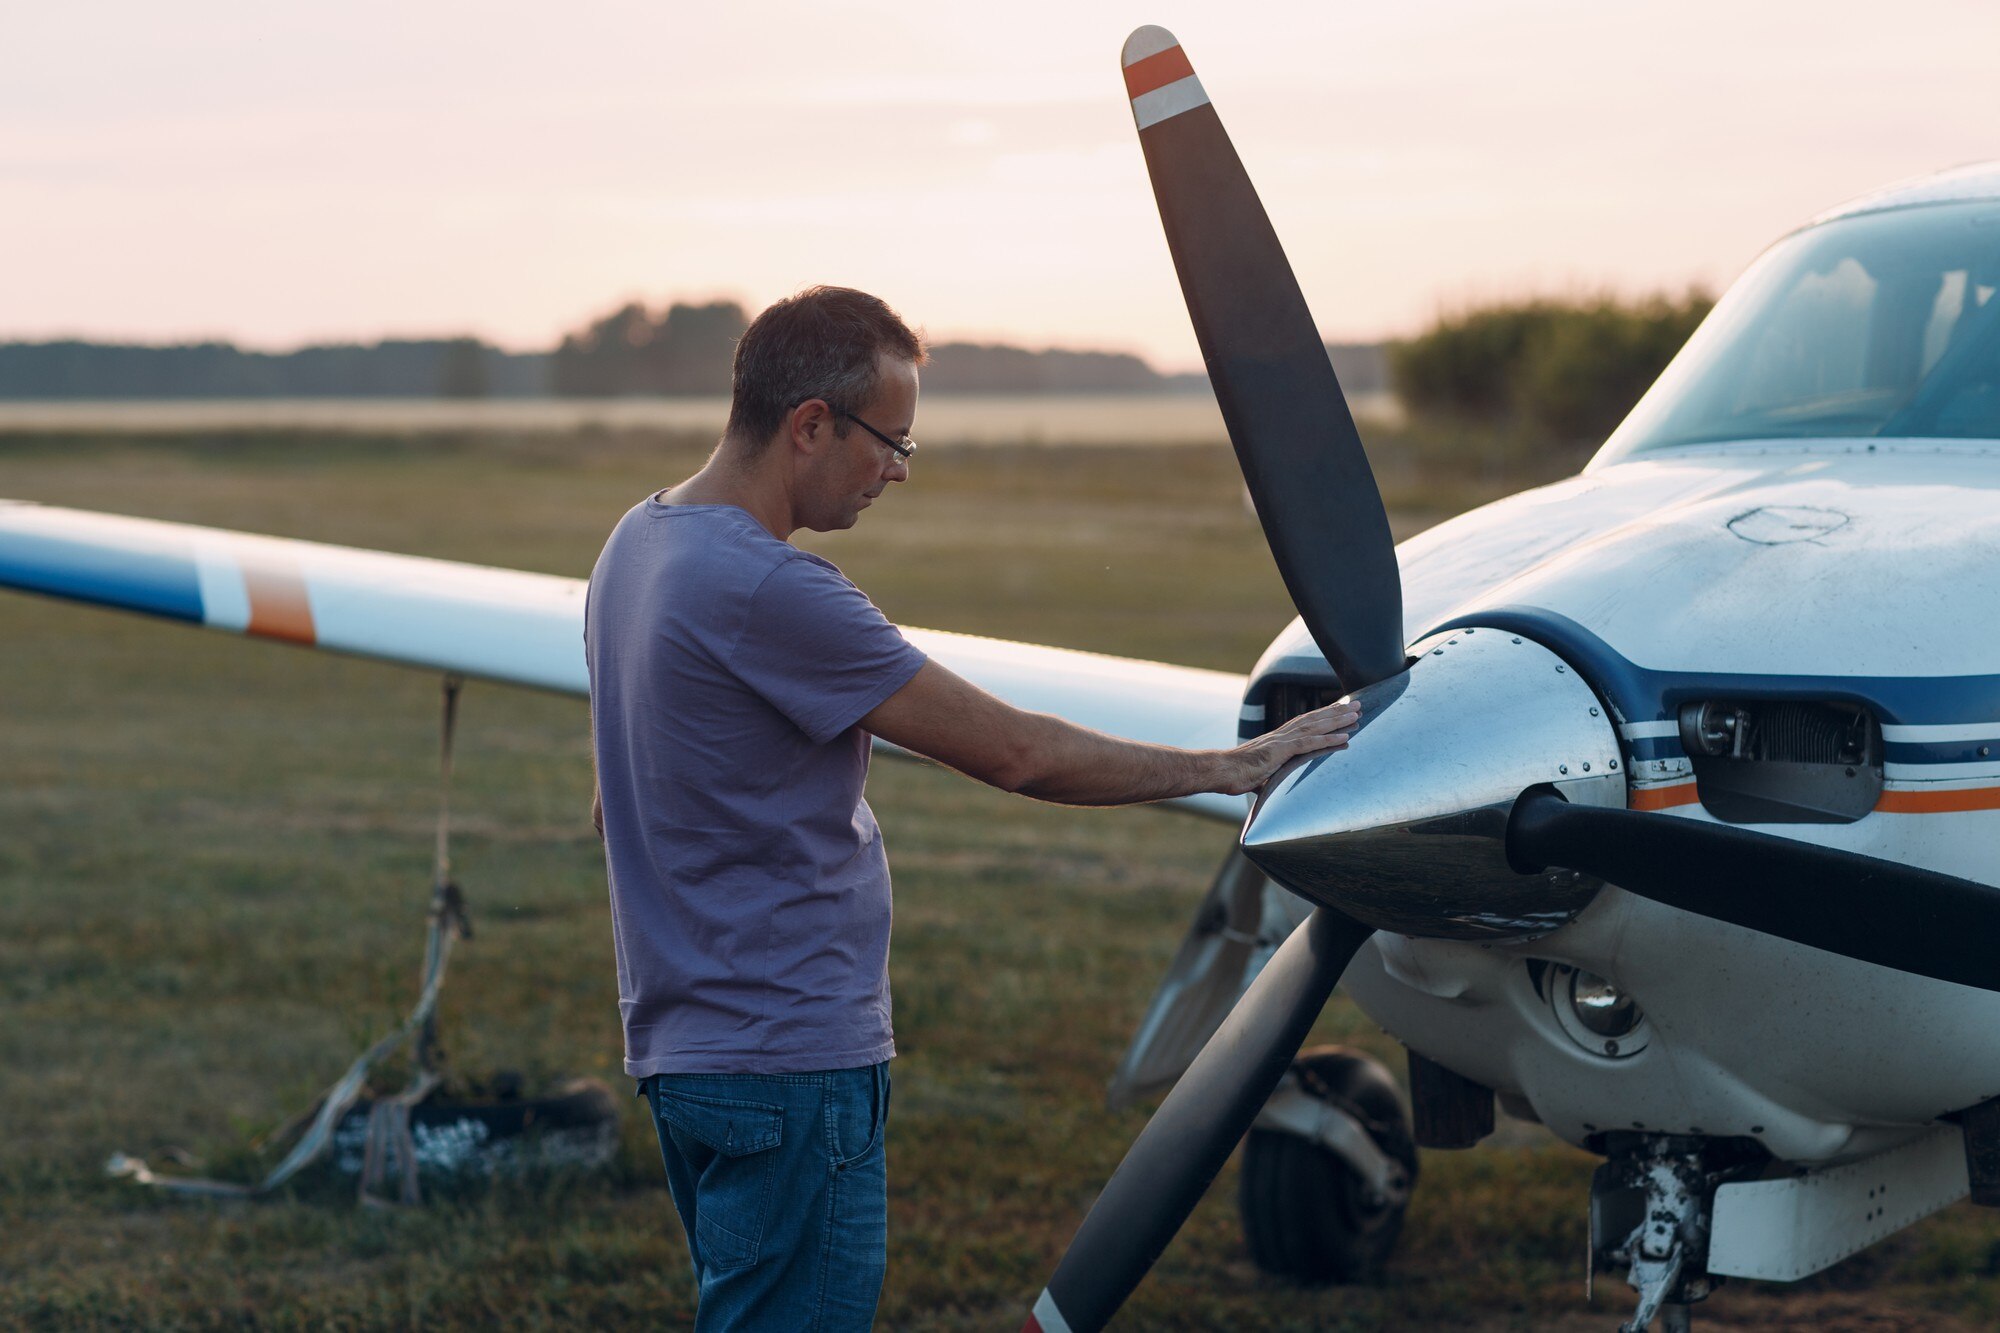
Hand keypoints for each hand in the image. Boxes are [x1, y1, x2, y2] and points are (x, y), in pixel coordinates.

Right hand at [1212, 700, 1360, 795]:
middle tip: (1358, 705)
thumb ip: (1269, 779)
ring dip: (1338, 720)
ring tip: (1357, 714)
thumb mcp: (1258, 777)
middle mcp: (1282, 736)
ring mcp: (1282, 741)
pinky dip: (1328, 740)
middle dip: (1337, 712)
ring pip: (1316, 727)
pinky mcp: (1281, 751)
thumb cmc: (1234, 774)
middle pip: (1314, 719)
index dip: (1323, 716)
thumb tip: (1270, 790)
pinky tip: (1345, 738)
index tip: (1339, 709)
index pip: (1305, 723)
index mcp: (1277, 740)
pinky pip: (1309, 744)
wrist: (1220, 771)